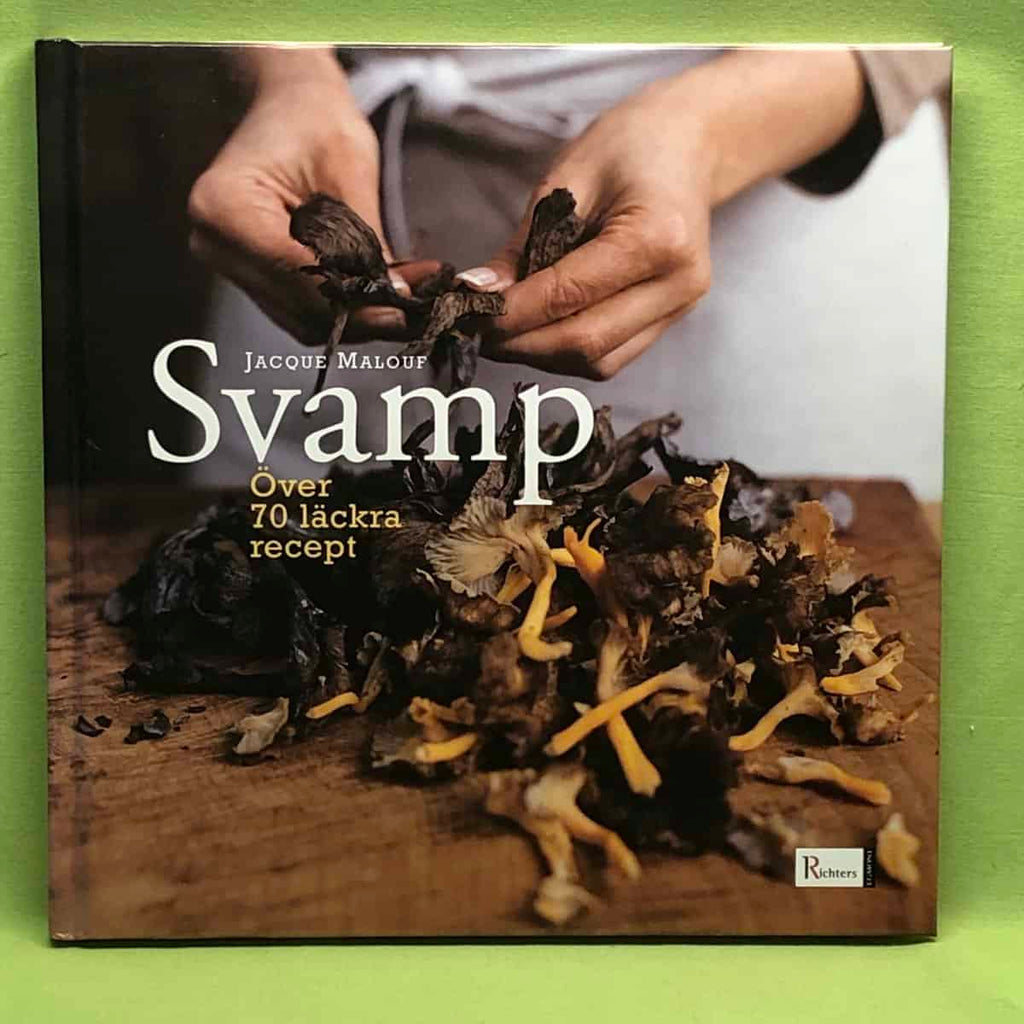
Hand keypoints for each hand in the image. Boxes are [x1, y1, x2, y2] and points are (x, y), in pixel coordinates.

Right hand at [188, 48, 410, 345]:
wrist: (289, 107)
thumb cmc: (314, 120)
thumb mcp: (348, 170)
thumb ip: (367, 240)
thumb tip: (398, 297)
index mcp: (226, 207)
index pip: (296, 274)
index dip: (353, 297)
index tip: (401, 304)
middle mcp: (217, 246)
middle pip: (300, 310)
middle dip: (362, 313)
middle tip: (415, 305)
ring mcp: (232, 266)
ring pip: (305, 321)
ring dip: (359, 316)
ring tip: (406, 297)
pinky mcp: (254, 279)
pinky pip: (305, 311)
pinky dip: (347, 308)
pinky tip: (381, 293)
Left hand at [467, 80, 715, 380]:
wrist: (690, 145)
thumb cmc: (629, 147)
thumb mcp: (567, 179)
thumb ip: (524, 244)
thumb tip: (478, 294)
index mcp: (657, 238)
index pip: (569, 295)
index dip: (513, 313)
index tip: (468, 314)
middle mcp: (678, 283)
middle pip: (586, 341)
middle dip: (522, 344)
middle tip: (474, 330)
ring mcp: (679, 307)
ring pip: (598, 360)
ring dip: (542, 354)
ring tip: (503, 332)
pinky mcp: (670, 320)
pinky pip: (611, 356)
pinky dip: (567, 351)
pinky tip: (538, 330)